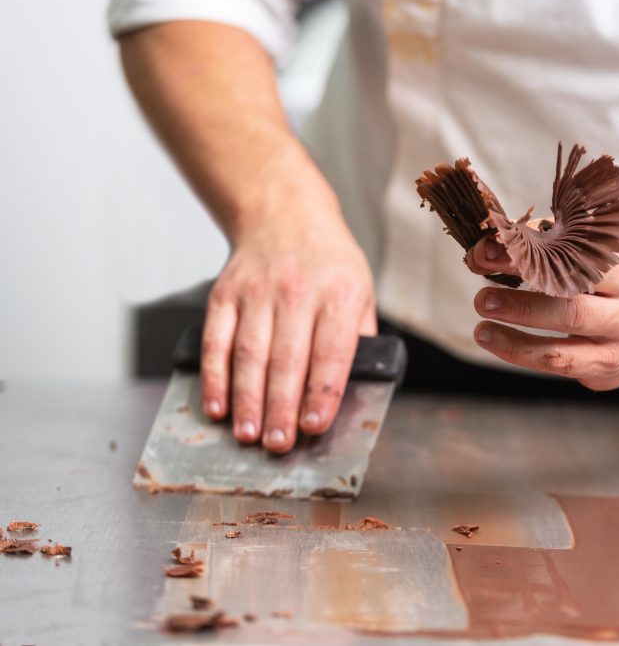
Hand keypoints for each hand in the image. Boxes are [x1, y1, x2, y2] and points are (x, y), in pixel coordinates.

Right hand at [200, 211, 375, 452]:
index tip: (314, 426)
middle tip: (277, 445)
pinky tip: (217, 407)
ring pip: (249, 355)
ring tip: (248, 436)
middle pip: (286, 359)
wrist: (284, 214)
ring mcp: (257, 292)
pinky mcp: (224, 294)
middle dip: (280, 408)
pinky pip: (217, 341)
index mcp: (339, 294)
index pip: (331, 352)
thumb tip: (352, 395)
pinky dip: (214, 378)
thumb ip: (359, 340)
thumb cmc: (329, 265)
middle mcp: (298, 291)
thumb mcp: (361, 292)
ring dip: (247, 400)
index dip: (322, 393)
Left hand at [466, 219, 618, 390]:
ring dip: (516, 331)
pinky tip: (494, 338)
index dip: (528, 251)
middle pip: (571, 301)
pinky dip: (521, 352)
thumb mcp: (604, 247)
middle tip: (482, 292)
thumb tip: (497, 237)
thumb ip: (559, 236)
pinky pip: (559, 363)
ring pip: (564, 337)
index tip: (489, 247)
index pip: (575, 255)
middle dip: (520, 295)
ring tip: (481, 320)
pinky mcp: (606, 367)